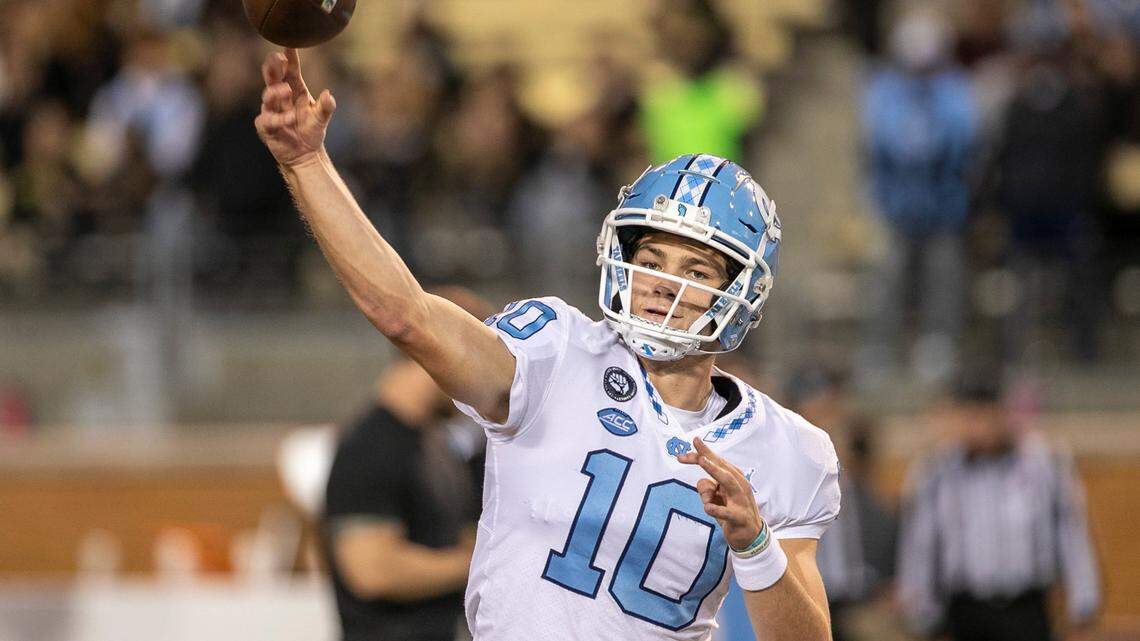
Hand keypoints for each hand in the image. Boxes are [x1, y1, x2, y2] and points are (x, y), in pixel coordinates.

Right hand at [254, 48, 335, 165]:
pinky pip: (269, 120)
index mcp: (295, 90)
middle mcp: (281, 98)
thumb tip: (328, 95)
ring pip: (268, 96)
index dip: (289, 58)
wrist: (305, 154)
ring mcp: (271, 111)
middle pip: (272, 77)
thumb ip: (326, 107)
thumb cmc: (311, 131)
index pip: (290, 70)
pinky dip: (279, 118)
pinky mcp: (266, 127)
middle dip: (273, 66)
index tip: (289, 44)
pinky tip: (291, 117)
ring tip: (287, 89)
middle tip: (278, 58)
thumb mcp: (321, 118)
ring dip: (276, 91)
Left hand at [677, 437, 764, 549]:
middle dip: (707, 457)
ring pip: (729, 482)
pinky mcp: (740, 517)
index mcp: (734, 477)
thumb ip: (707, 488)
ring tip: (702, 461)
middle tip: (695, 450)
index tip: (692, 441)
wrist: (750, 535)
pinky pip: (727, 512)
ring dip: (715, 471)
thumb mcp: (716, 498)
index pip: (717, 461)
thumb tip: (699, 482)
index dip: (703, 451)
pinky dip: (717, 509)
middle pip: (722, 467)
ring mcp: (741, 500)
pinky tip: (708, 508)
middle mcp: (739, 485)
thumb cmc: (731, 510)